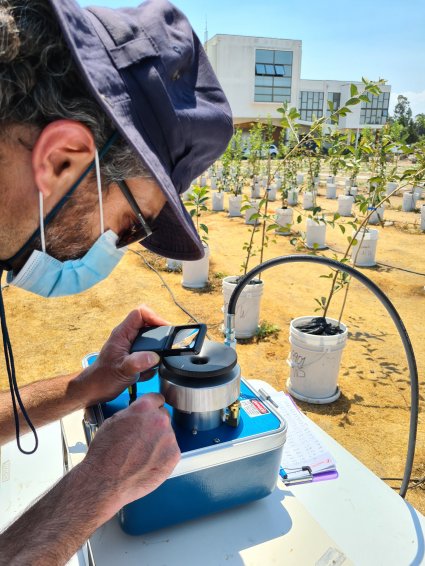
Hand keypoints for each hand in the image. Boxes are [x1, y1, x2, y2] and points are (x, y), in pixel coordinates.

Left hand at [77, 305, 169, 405]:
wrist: (93, 390)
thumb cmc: (103, 378)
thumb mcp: (122, 371)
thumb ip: (138, 363)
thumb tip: (154, 356)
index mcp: (122, 334)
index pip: (140, 313)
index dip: (154, 317)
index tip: (165, 328)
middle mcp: (126, 336)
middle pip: (147, 324)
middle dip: (159, 334)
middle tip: (167, 344)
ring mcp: (130, 346)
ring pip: (149, 340)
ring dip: (156, 351)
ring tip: (157, 361)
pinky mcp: (132, 356)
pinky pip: (147, 353)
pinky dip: (151, 362)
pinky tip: (147, 372)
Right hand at [80, 393, 179, 513]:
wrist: (105, 481)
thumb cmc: (105, 454)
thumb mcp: (113, 421)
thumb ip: (132, 413)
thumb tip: (139, 414)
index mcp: (144, 407)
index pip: (157, 398)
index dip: (152, 407)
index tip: (152, 412)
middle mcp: (159, 419)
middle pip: (163, 417)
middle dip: (155, 425)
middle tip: (142, 439)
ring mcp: (169, 438)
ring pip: (167, 435)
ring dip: (159, 441)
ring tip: (142, 454)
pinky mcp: (174, 455)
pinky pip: (171, 451)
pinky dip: (163, 456)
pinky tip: (148, 462)